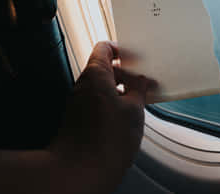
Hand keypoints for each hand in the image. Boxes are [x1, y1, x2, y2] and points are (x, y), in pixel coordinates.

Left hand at [50, 41, 155, 193]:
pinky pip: (96, 101)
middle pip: (103, 67)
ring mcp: (79, 102)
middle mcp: (83, 85)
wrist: (79, 173)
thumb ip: (139, 90)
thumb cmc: (105, 142)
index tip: (134, 57)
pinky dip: (110, 103)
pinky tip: (125, 116)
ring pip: (100, 86)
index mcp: (95, 74)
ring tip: (137, 100)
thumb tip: (141, 81)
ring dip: (118, 89)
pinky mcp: (78, 118)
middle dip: (123, 73)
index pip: (104, 48)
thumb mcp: (134, 110)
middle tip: (141, 81)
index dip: (120, 49)